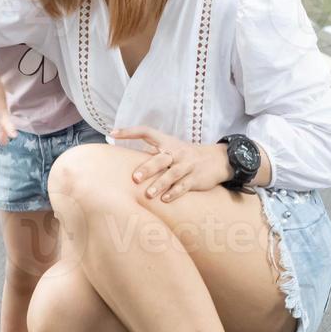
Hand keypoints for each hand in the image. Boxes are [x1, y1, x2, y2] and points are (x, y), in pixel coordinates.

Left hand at [110, 125, 231, 202]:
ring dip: (160, 185)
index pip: (146, 132)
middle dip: (148, 168)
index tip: (112, 133)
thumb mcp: (171, 149)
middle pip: (160, 159)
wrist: (218, 159)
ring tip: (148, 194)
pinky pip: (184, 186)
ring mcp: (187, 165)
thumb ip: (152, 154)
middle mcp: (177, 152)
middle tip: (135, 178)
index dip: (130, 131)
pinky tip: (165, 200)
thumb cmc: (186, 155)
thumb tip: (126, 159)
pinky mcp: (196, 178)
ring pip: (172, 174)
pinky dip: (175, 193)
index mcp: (167, 142)